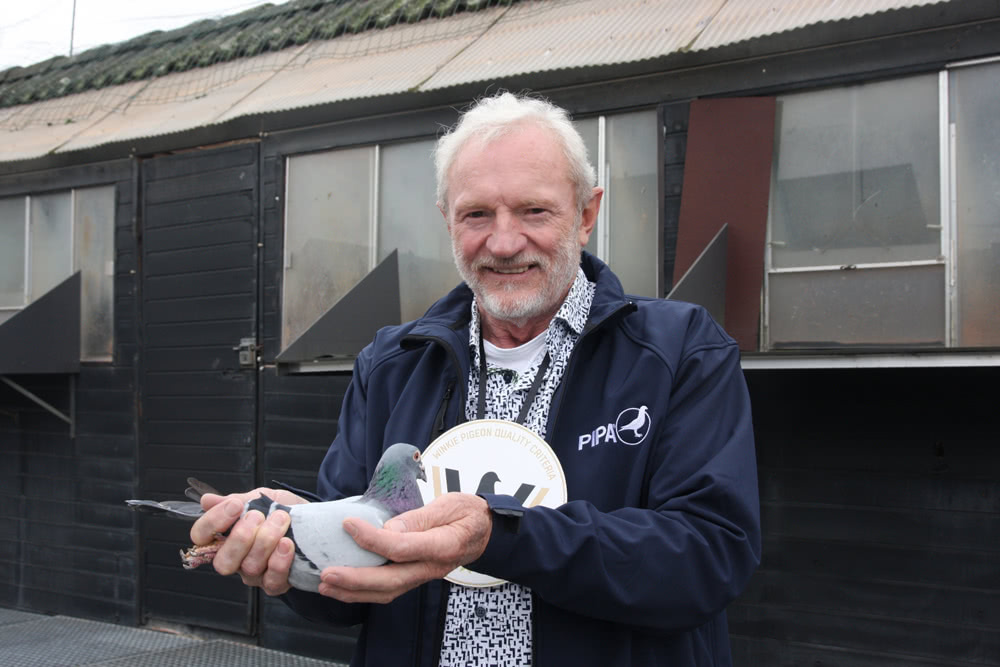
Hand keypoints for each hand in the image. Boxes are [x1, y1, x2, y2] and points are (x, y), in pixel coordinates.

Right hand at [190, 487, 307, 595]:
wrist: (314, 521)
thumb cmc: (284, 510)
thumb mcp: (262, 498)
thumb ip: (236, 500)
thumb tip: (206, 500)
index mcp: (225, 536)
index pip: (201, 537)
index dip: (213, 522)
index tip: (236, 506)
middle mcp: (236, 559)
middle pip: (222, 562)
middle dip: (241, 537)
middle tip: (258, 516)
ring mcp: (254, 574)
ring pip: (250, 567)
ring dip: (267, 540)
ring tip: (281, 520)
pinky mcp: (275, 584)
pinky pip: (272, 581)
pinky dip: (280, 561)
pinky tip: (288, 544)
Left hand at [318, 492, 492, 603]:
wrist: (485, 531)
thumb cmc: (467, 514)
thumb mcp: (448, 504)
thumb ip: (418, 518)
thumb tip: (387, 529)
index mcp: (443, 546)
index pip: (402, 548)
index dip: (372, 538)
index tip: (348, 524)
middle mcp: (431, 567)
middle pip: (390, 581)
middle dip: (355, 580)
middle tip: (327, 573)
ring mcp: (423, 576)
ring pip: (386, 592)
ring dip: (353, 591)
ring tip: (326, 584)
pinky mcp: (415, 577)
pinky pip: (388, 590)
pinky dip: (362, 591)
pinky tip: (343, 586)